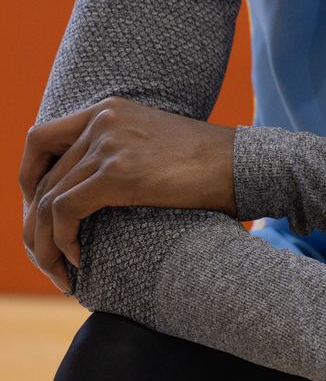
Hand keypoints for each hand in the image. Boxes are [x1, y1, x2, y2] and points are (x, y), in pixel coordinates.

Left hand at [19, 97, 236, 292]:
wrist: (241, 166)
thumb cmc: (205, 165)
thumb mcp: (152, 144)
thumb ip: (117, 152)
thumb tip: (87, 191)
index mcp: (108, 109)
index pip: (40, 139)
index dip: (29, 180)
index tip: (39, 214)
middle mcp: (102, 120)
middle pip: (41, 177)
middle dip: (35, 224)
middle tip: (47, 256)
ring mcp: (109, 143)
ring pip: (48, 200)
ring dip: (45, 244)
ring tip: (60, 271)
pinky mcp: (118, 173)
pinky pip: (65, 212)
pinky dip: (62, 242)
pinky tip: (80, 261)